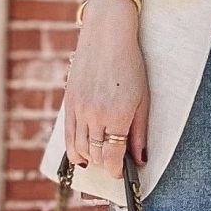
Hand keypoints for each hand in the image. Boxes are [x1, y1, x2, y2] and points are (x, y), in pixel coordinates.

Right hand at [65, 7, 149, 170]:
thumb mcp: (143, 99)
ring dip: (90, 157)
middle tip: (114, 164)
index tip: (121, 173)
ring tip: (99, 157)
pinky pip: (67, 135)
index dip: (116, 170)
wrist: (106, 36)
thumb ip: (139, 132)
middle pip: (96, 154)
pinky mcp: (68, 102)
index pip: (112, 156)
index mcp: (118, 114)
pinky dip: (73, 149)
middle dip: (105, 163)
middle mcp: (96, 114)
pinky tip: (81, 154)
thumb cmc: (130, 65)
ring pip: (79, 148)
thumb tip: (139, 159)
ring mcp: (79, 109)